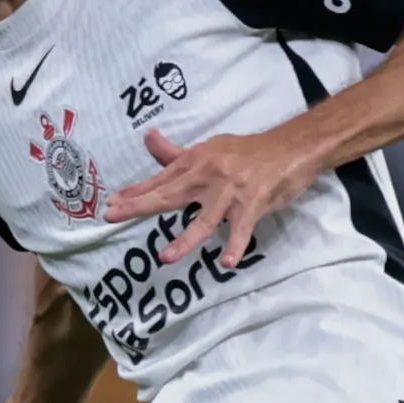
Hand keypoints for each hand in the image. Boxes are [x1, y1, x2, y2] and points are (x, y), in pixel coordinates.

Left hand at [101, 121, 326, 270]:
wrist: (291, 147)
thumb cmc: (247, 152)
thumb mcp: (210, 148)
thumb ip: (177, 154)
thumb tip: (149, 139)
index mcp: (196, 161)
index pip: (160, 179)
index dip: (135, 192)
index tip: (112, 204)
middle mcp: (209, 174)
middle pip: (170, 194)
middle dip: (141, 206)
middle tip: (114, 217)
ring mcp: (231, 190)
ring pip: (205, 219)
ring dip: (185, 240)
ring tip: (166, 257)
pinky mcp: (254, 202)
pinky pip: (242, 229)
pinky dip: (235, 246)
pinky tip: (226, 263)